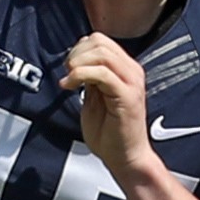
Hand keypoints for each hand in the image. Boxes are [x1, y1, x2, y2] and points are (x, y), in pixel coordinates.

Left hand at [60, 34, 154, 181]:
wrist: (125, 158)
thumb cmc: (109, 132)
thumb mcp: (94, 96)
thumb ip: (89, 76)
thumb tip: (76, 60)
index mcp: (125, 69)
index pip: (100, 40)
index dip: (78, 49)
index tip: (68, 69)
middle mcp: (132, 71)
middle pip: (99, 41)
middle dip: (76, 54)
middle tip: (67, 74)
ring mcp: (132, 82)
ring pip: (101, 53)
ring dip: (78, 64)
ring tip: (69, 81)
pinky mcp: (128, 96)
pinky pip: (103, 73)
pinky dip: (81, 75)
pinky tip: (71, 86)